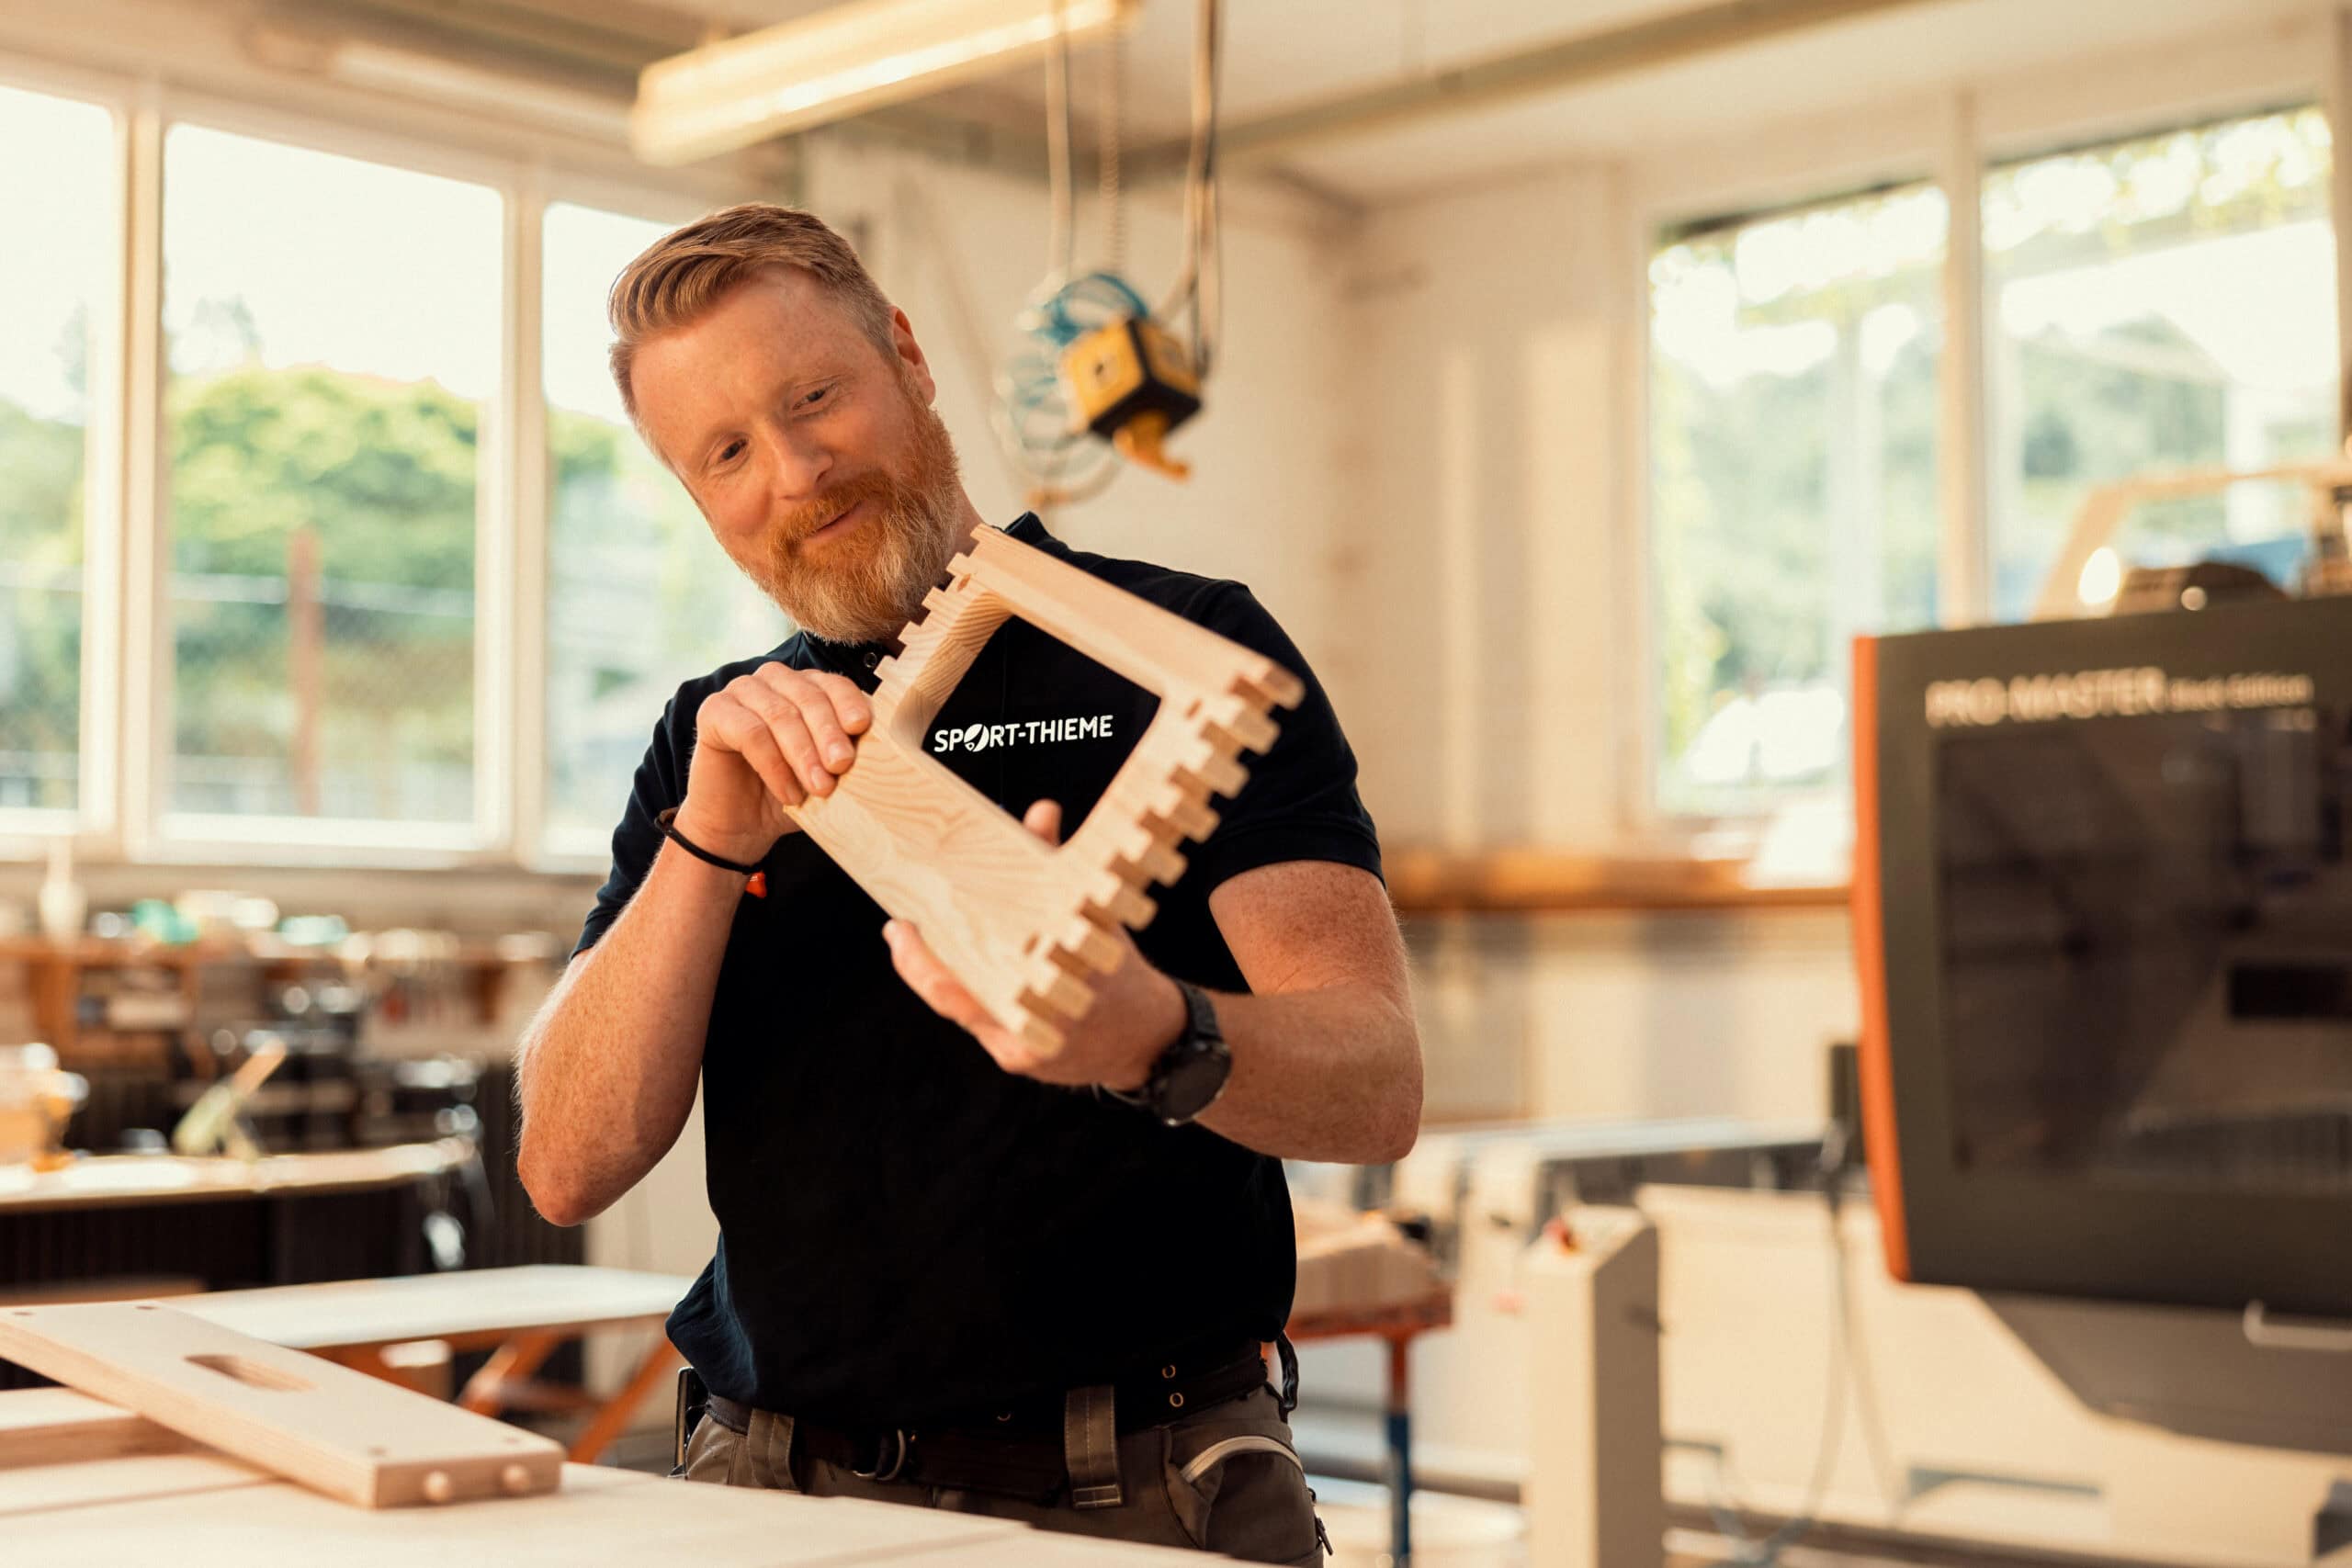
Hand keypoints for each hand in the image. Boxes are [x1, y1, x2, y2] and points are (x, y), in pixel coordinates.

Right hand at [680, 664, 872, 862]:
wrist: (742, 827)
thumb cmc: (791, 794)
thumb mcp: (828, 773)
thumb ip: (848, 755)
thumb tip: (886, 751)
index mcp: (807, 687)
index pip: (834, 684)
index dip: (848, 704)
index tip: (861, 728)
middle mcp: (775, 681)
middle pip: (808, 697)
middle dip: (828, 734)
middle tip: (842, 767)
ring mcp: (742, 691)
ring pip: (780, 714)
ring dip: (803, 753)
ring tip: (819, 789)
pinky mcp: (713, 711)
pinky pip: (749, 732)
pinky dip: (773, 764)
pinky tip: (789, 793)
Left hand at [882, 799, 1184, 1089]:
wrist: (1145, 1036)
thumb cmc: (1113, 966)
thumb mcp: (1092, 913)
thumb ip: (1057, 862)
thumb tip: (1042, 811)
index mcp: (1052, 975)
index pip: (970, 967)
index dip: (923, 953)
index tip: (902, 923)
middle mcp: (1033, 1019)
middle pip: (952, 996)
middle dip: (917, 963)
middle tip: (899, 930)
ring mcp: (1024, 1045)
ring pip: (960, 1011)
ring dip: (933, 976)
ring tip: (909, 942)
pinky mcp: (1018, 1061)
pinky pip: (977, 1026)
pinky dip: (960, 996)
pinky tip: (947, 969)